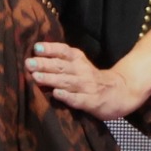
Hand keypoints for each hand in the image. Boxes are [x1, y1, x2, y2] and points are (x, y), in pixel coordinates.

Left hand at [26, 41, 142, 120]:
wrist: (120, 92)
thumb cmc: (91, 78)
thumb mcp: (79, 64)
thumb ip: (60, 60)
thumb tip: (33, 57)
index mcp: (78, 59)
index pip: (63, 51)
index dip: (50, 49)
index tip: (36, 48)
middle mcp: (82, 71)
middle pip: (61, 66)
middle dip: (44, 64)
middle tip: (29, 63)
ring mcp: (87, 86)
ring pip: (67, 82)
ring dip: (51, 79)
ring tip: (36, 77)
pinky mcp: (92, 102)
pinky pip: (78, 99)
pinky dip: (67, 97)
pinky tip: (56, 94)